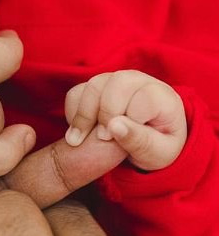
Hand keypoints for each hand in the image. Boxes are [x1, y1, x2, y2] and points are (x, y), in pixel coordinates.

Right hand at [64, 70, 186, 169]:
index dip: (129, 119)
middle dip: (105, 112)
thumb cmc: (156, 148)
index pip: (144, 97)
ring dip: (83, 114)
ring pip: (94, 85)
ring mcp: (115, 81)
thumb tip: (114, 126)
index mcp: (163, 97)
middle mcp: (140, 82)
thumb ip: (140, 141)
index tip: (117, 140)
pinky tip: (79, 132)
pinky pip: (76, 92)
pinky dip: (72, 112)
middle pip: (118, 82)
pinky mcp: (95, 88)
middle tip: (101, 139)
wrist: (146, 142)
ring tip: (78, 141)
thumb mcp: (157, 154)